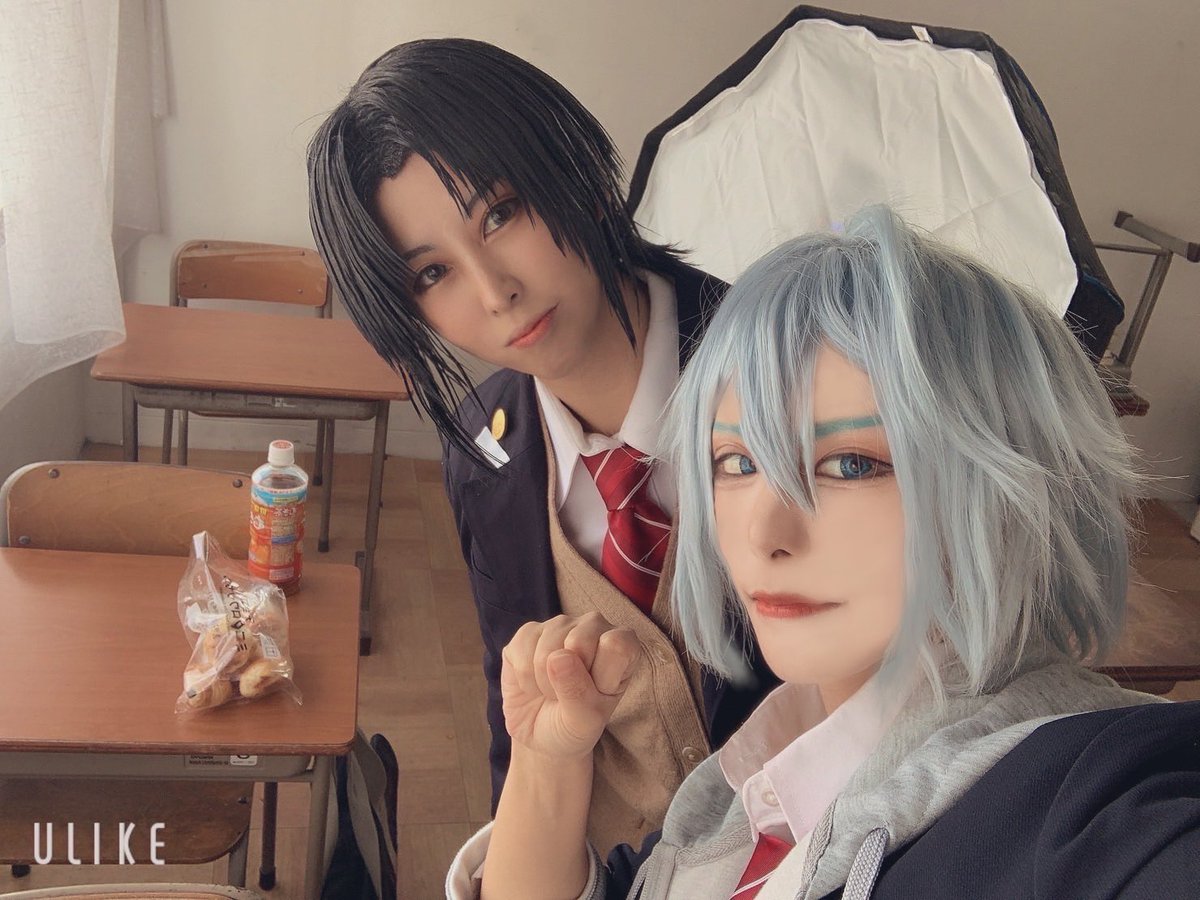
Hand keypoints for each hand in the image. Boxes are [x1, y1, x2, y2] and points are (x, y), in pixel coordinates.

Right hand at [500, 612, 640, 759]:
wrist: (540, 735)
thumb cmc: (574, 725)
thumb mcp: (585, 721)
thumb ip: (578, 691)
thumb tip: (558, 656)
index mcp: (621, 644)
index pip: (616, 645)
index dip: (601, 675)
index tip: (597, 691)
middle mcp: (593, 626)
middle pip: (580, 640)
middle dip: (569, 680)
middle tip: (571, 694)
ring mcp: (559, 625)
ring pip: (548, 647)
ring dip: (545, 683)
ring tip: (552, 691)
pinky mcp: (528, 632)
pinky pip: (523, 649)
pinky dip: (525, 678)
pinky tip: (533, 683)